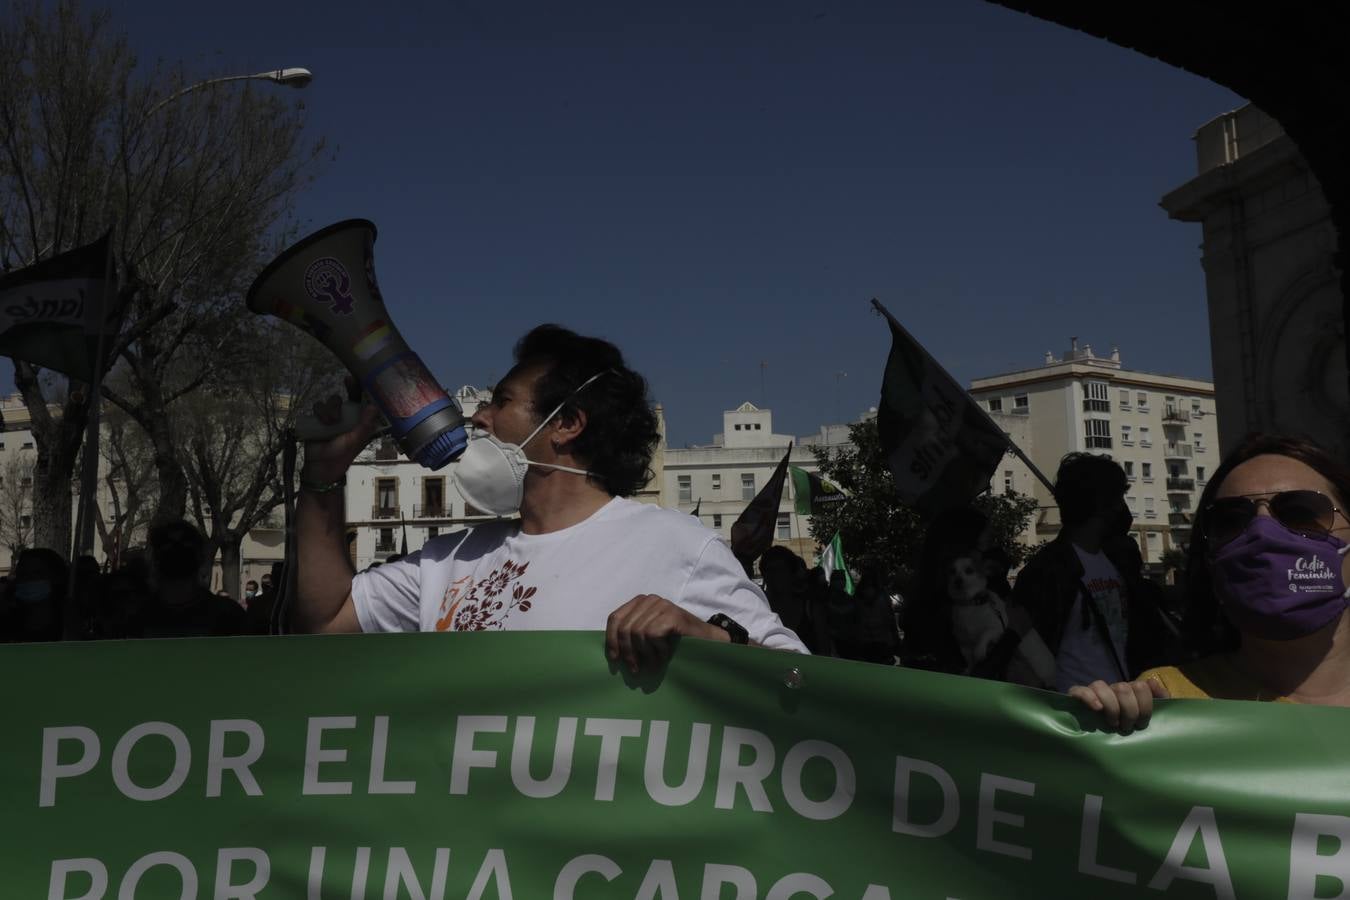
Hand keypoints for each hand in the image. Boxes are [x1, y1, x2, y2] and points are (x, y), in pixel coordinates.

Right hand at [302, 388, 381, 482]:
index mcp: (359, 422)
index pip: (362, 402)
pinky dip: (320, 412)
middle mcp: (346, 417)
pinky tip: (322, 422)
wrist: (319, 468)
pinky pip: (318, 407)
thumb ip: (364, 425)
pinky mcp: (317, 419)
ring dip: (331, 407)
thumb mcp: (355, 441)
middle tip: (348, 381)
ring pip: (331, 401)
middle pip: (345, 397)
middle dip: (347, 390)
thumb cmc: (341, 456)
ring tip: (332, 421)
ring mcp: (331, 417)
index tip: (363, 378)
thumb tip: (373, 407)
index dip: (363, 389)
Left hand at [605, 595, 726, 673]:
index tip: (615, 658)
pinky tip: (665, 655)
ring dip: (645, 654)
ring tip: (654, 664)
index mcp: (640, 602)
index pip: (615, 618)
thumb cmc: (676, 640)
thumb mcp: (649, 635)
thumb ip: (632, 636)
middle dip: (628, 652)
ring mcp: (662, 605)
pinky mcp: (672, 614)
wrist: (707, 640)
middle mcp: (650, 599)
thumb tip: (612, 652)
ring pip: (638, 633)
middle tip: (635, 669)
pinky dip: (657, 650)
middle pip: (625, 628)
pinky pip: (653, 635)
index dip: (611, 639)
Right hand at [1068, 678, 1169, 734]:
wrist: (1104, 738)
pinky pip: (1080, 690)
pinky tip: (1097, 709)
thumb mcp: (1151, 714)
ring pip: (1101, 686)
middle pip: (1123, 688)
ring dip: (1111, 708)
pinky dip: (1089, 698)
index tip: (1141, 724)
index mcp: (1131, 690)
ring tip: (1113, 723)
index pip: (1141, 687)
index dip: (1144, 707)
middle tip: (1127, 727)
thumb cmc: (1131, 726)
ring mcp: (1095, 691)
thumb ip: (1160, 698)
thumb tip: (1152, 682)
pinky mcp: (1077, 696)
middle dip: (1128, 711)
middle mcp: (1113, 688)